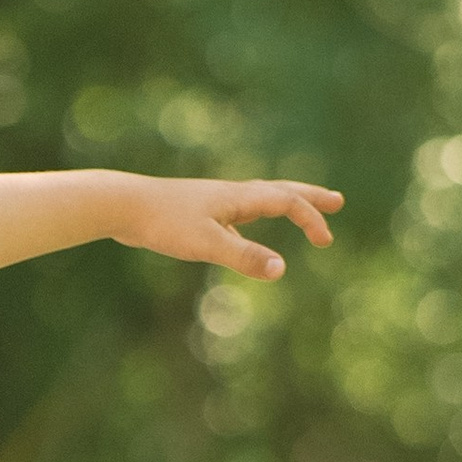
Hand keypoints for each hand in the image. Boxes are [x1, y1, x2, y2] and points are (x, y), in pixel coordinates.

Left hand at [108, 177, 341, 281]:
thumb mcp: (207, 244)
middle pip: (280, 190)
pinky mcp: (197, 214)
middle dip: (310, 197)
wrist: (123, 206)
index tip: (327, 240)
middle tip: (338, 201)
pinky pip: (236, 215)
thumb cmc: (164, 222)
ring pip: (259, 200)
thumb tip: (281, 270)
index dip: (311, 218)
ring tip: (298, 212)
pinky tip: (243, 238)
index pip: (287, 202)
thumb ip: (244, 257)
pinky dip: (252, 222)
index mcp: (239, 197)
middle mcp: (231, 194)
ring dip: (284, 204)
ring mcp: (214, 203)